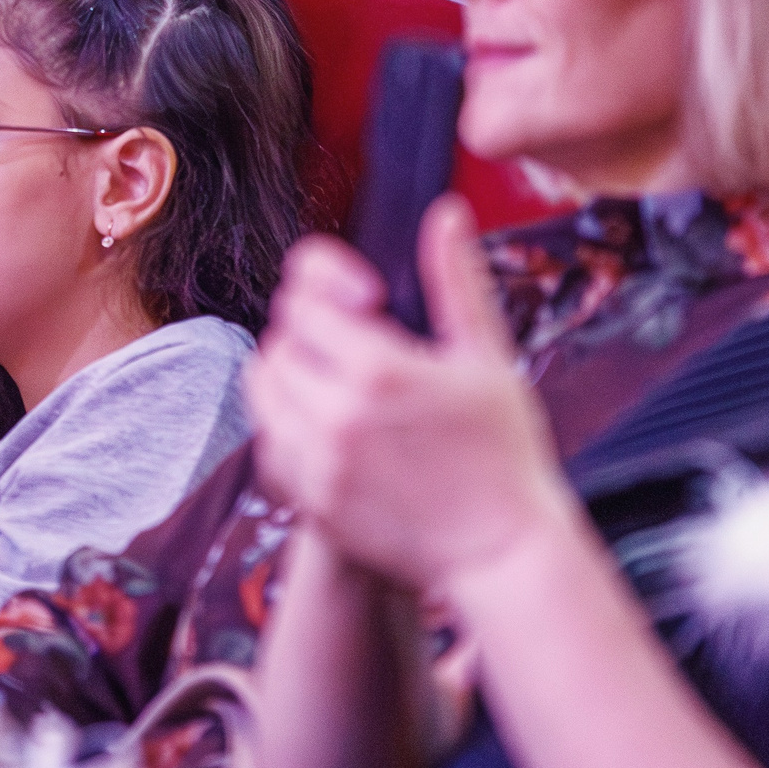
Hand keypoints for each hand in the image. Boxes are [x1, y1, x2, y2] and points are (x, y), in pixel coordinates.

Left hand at [246, 199, 570, 595]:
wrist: (501, 553)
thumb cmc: (505, 455)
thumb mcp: (488, 357)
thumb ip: (456, 281)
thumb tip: (444, 214)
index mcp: (380, 370)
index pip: (306, 298)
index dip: (328, 288)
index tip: (362, 301)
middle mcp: (337, 415)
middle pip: (281, 338)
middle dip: (312, 328)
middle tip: (353, 339)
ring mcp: (318, 463)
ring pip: (263, 388)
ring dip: (290, 372)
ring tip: (336, 379)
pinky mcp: (310, 501)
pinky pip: (268, 443)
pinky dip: (285, 424)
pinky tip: (326, 424)